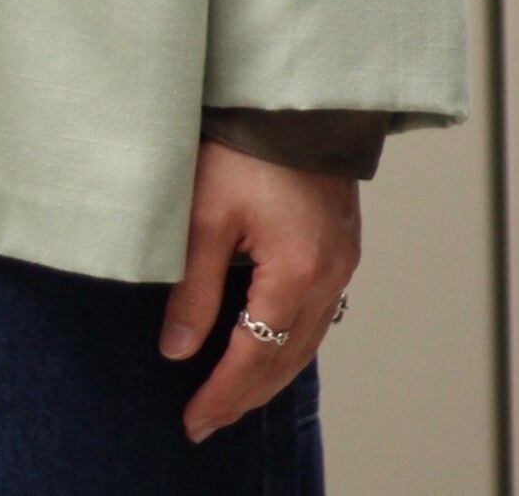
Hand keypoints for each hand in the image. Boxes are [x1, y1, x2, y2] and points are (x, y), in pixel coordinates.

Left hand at [159, 136, 359, 443]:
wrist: (294, 97)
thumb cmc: (245, 145)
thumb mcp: (204, 213)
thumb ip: (194, 287)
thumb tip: (177, 349)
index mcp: (295, 275)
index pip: (253, 357)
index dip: (221, 394)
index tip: (193, 422)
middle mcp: (328, 277)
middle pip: (285, 360)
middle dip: (245, 396)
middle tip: (208, 421)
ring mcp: (341, 262)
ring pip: (306, 342)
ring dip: (270, 374)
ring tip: (234, 397)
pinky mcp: (341, 244)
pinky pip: (318, 314)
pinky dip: (290, 341)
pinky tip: (270, 346)